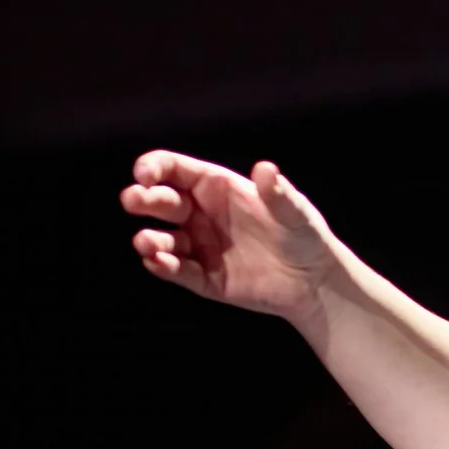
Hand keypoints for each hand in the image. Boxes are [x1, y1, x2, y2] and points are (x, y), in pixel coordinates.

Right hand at [121, 152, 343, 317]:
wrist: (315, 281)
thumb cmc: (304, 236)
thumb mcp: (295, 212)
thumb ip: (278, 193)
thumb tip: (265, 169)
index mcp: (217, 189)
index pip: (175, 170)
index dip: (154, 167)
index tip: (143, 174)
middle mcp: (201, 215)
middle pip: (161, 201)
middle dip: (142, 198)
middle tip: (133, 200)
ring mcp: (200, 247)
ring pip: (162, 240)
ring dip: (149, 240)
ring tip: (147, 242)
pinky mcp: (205, 278)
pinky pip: (177, 271)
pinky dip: (163, 268)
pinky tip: (157, 263)